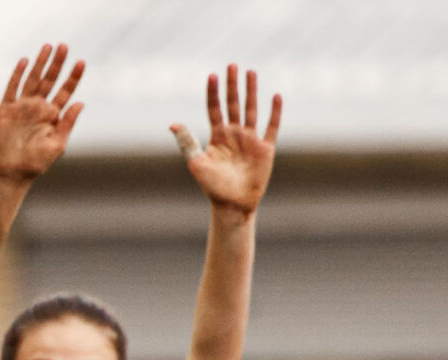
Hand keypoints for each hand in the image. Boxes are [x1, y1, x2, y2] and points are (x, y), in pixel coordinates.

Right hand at [0, 42, 85, 184]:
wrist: (11, 173)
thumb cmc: (36, 163)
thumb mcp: (57, 145)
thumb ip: (68, 123)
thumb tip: (80, 102)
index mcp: (53, 114)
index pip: (66, 91)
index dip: (73, 76)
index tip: (81, 62)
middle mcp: (38, 107)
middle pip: (50, 80)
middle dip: (57, 63)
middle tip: (64, 46)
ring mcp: (22, 106)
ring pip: (33, 79)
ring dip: (40, 63)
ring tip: (47, 46)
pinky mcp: (6, 109)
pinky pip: (12, 88)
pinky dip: (18, 74)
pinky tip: (25, 61)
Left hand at [171, 63, 280, 214]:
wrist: (232, 205)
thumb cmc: (212, 187)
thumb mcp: (196, 163)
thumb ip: (187, 142)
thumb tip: (172, 124)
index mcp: (217, 136)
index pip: (214, 108)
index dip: (213, 92)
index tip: (212, 75)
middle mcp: (234, 134)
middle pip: (233, 104)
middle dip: (232, 85)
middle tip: (231, 65)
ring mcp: (250, 140)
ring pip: (251, 109)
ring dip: (251, 91)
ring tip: (251, 72)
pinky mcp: (265, 148)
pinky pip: (272, 126)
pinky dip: (275, 112)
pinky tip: (275, 96)